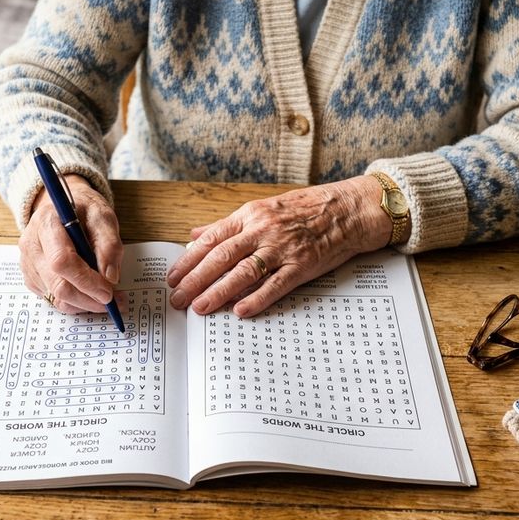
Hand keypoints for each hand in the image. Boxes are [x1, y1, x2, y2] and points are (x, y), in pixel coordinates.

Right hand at [20, 175, 123, 313]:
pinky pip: (53, 299)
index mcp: (46, 223)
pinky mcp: (31, 277)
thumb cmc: (83, 211)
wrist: (63, 209)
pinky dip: (74, 302)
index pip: (61, 260)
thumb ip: (109, 244)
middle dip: (87, 298)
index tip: (108, 290)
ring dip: (83, 303)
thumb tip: (110, 277)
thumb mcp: (103, 217)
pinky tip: (88, 291)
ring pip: (55, 297)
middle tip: (111, 300)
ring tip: (104, 296)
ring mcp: (28, 263)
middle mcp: (31, 244)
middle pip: (57, 284)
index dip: (86, 280)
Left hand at [166, 176, 391, 317]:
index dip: (188, 260)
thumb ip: (227, 225)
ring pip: (243, 272)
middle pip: (221, 257)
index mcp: (250, 216)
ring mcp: (283, 248)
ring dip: (218, 291)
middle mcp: (263, 230)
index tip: (172, 277)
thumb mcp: (262, 208)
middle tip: (177, 298)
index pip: (211, 239)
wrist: (347, 209)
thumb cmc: (305, 209)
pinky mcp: (302, 265)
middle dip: (195, 280)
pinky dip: (257, 298)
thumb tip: (195, 235)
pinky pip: (275, 285)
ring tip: (200, 307)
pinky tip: (240, 311)